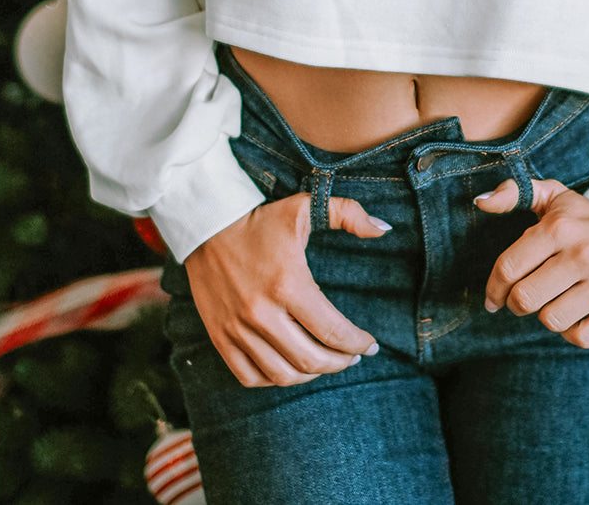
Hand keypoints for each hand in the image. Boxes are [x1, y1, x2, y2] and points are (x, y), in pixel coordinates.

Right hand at [183, 191, 388, 387]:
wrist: (205, 224)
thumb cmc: (260, 218)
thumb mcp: (304, 207)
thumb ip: (348, 213)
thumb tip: (384, 228)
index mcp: (288, 283)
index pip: (333, 331)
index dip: (358, 343)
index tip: (371, 346)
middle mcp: (262, 312)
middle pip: (311, 359)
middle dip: (340, 362)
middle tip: (353, 356)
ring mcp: (237, 329)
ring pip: (283, 374)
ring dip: (311, 374)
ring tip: (326, 362)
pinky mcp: (220, 338)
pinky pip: (250, 377)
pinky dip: (274, 380)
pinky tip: (291, 367)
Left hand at [476, 177, 588, 347]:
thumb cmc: (587, 219)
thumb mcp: (554, 197)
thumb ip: (515, 193)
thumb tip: (480, 202)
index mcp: (559, 227)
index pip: (509, 267)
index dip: (494, 288)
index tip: (493, 297)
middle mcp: (582, 254)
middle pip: (525, 299)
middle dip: (516, 303)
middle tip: (521, 299)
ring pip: (551, 320)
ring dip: (545, 315)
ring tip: (552, 302)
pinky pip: (581, 337)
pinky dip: (571, 331)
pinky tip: (574, 314)